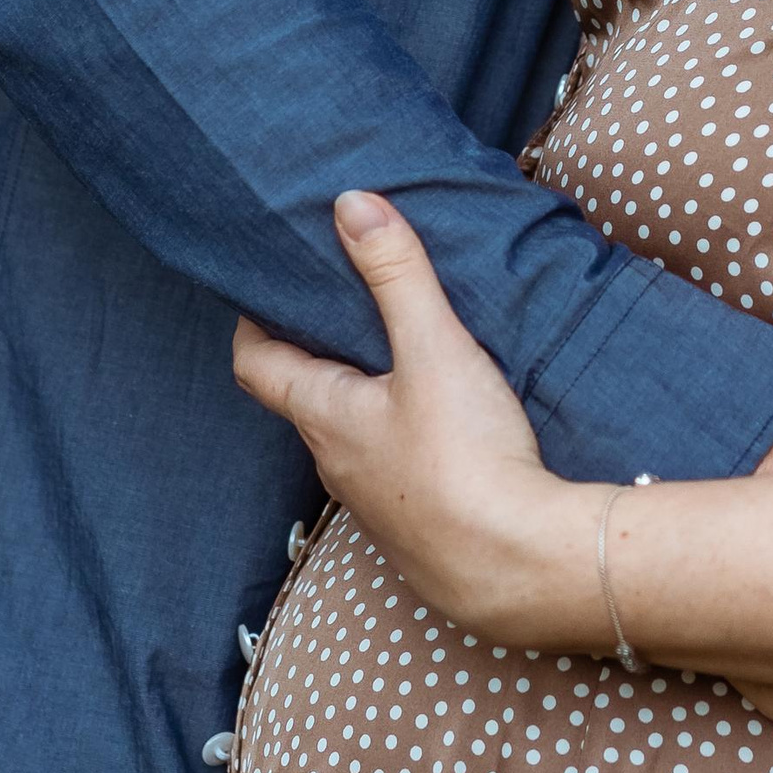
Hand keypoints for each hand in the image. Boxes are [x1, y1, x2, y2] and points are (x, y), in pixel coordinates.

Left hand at [231, 192, 590, 638]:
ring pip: (354, 436)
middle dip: (317, 350)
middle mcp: (337, 464)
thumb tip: (350, 204)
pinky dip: (404, 435)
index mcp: (325, 416)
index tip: (264, 285)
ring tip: (401, 351)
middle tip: (342, 301)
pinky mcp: (418, 528)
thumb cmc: (464, 459)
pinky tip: (447, 423)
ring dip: (366, 395)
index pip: (257, 365)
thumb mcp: (435, 349)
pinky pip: (395, 469)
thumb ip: (396, 275)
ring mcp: (376, 503)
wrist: (519, 567)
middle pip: (306, 398)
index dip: (253, 323)